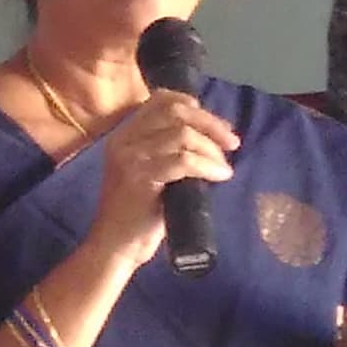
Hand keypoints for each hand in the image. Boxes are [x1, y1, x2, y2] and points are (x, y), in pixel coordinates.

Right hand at [89, 88, 237, 268]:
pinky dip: (208, 166)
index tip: (217, 126)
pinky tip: (220, 176)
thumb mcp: (150, 172)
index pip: (161, 100)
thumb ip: (168, 150)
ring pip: (182, 135)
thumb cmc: (137, 214)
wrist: (115, 247)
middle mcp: (124, 140)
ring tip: (222, 167)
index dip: (193, 106)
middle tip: (231, 142)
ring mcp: (130, 158)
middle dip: (210, 124)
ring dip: (212, 149)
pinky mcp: (141, 179)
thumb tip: (210, 136)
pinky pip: (184, 161)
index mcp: (125, 135)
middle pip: (175, 112)